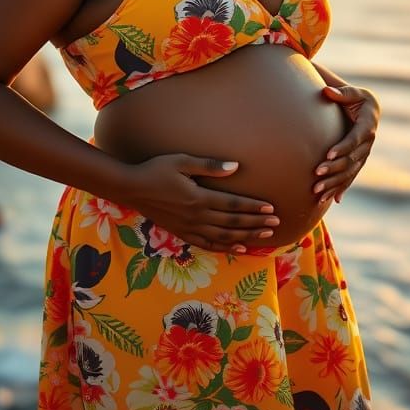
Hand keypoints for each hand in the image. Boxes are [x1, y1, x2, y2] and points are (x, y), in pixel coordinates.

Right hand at [120, 152, 279, 253]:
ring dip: (246, 236)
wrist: (132, 188)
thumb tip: (235, 167)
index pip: (233, 205)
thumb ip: (209, 166)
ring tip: (265, 236)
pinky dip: (225, 247)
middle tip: (277, 224)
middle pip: (233, 222)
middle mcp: (197, 216)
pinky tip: (239, 248)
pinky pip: (208, 244)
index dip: (254, 207)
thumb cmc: (157, 169)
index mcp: (199, 198)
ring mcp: (189, 227)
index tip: (271, 209)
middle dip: (256, 223)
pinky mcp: (182, 233)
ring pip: (224, 235)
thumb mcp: (182, 162)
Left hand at [314, 85, 380, 203]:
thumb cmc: (356, 98)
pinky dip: (341, 188)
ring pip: (350, 172)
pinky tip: (333, 200)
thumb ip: (341, 93)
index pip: (355, 138)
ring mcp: (364, 154)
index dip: (342, 147)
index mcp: (367, 125)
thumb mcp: (353, 92)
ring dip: (335, 183)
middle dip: (334, 168)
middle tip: (316, 175)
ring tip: (318, 193)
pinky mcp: (358, 162)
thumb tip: (326, 91)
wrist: (367, 109)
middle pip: (351, 159)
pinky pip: (350, 177)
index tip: (328, 155)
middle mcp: (368, 143)